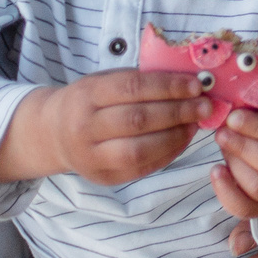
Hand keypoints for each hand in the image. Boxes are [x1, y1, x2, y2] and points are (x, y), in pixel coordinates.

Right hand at [0, 69, 212, 186]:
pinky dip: (167, 154)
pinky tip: (182, 140)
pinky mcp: (102, 177)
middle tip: (205, 106)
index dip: (167, 86)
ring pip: (138, 150)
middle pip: (137, 120)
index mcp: (87, 94)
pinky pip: (140, 168)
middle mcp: (85, 127)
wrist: (53, 133)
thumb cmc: (90, 100)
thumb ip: (140, 81)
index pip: (132, 88)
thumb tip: (190, 82)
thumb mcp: (105, 80)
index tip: (196, 85)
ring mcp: (91, 156)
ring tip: (196, 124)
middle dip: (177, 112)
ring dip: (175, 137)